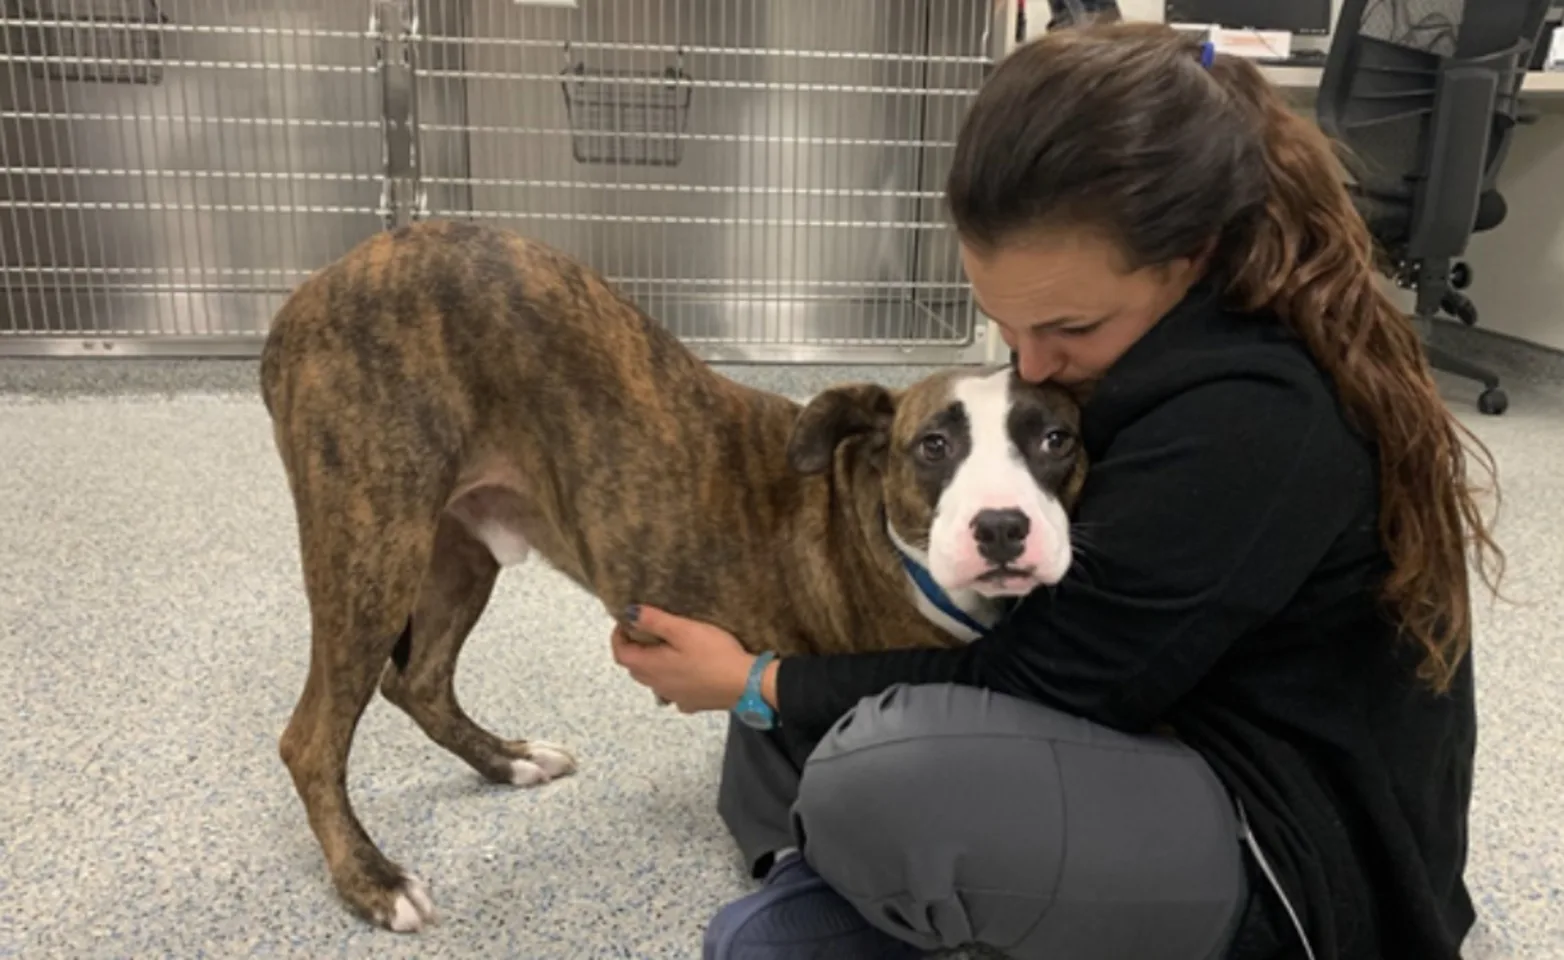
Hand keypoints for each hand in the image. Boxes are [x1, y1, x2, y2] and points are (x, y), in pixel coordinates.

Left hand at [610, 605, 768, 713]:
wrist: (745, 684)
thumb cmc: (713, 654)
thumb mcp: (683, 630)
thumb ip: (654, 620)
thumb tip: (629, 613)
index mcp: (651, 666)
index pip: (621, 654)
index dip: (618, 637)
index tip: (626, 621)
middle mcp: (658, 685)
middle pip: (635, 668)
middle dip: (634, 649)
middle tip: (645, 631)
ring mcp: (675, 698)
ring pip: (653, 681)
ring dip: (652, 665)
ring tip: (665, 649)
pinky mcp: (693, 703)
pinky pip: (674, 693)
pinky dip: (672, 681)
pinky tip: (685, 674)